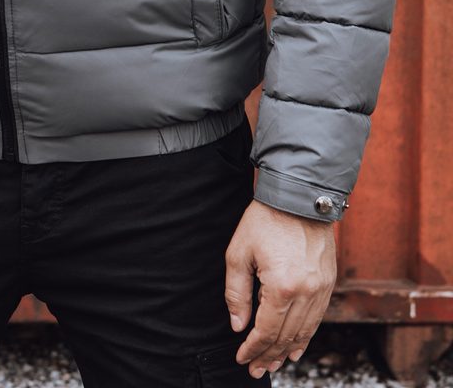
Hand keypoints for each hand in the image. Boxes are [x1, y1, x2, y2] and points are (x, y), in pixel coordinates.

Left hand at [225, 199, 337, 377]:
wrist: (298, 195)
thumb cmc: (265, 220)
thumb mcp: (239, 252)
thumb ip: (236, 293)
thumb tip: (238, 326)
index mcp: (282, 286)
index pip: (266, 330)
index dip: (252, 348)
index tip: (242, 358)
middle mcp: (306, 292)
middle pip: (286, 336)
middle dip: (268, 355)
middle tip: (256, 370)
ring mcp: (321, 288)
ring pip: (304, 332)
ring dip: (288, 351)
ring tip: (273, 363)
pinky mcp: (329, 282)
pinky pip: (318, 318)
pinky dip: (306, 336)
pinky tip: (297, 348)